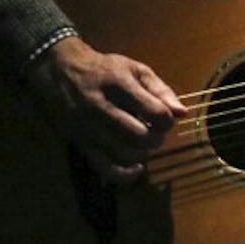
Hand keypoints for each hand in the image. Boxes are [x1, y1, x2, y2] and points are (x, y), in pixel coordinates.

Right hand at [25, 35, 187, 183]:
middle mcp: (101, 107)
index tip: (164, 118)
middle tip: (155, 132)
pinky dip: (125, 174)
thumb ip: (160, 90)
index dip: (167, 121)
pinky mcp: (79, 142)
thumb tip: (183, 113)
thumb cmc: (104, 69)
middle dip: (156, 138)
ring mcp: (88, 127)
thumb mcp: (135, 69)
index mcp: (119, 84)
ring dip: (143, 153)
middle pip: (140, 136)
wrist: (61, 71)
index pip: (155, 112)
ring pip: (124, 153)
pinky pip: (105, 167)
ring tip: (143, 142)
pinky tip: (137, 167)